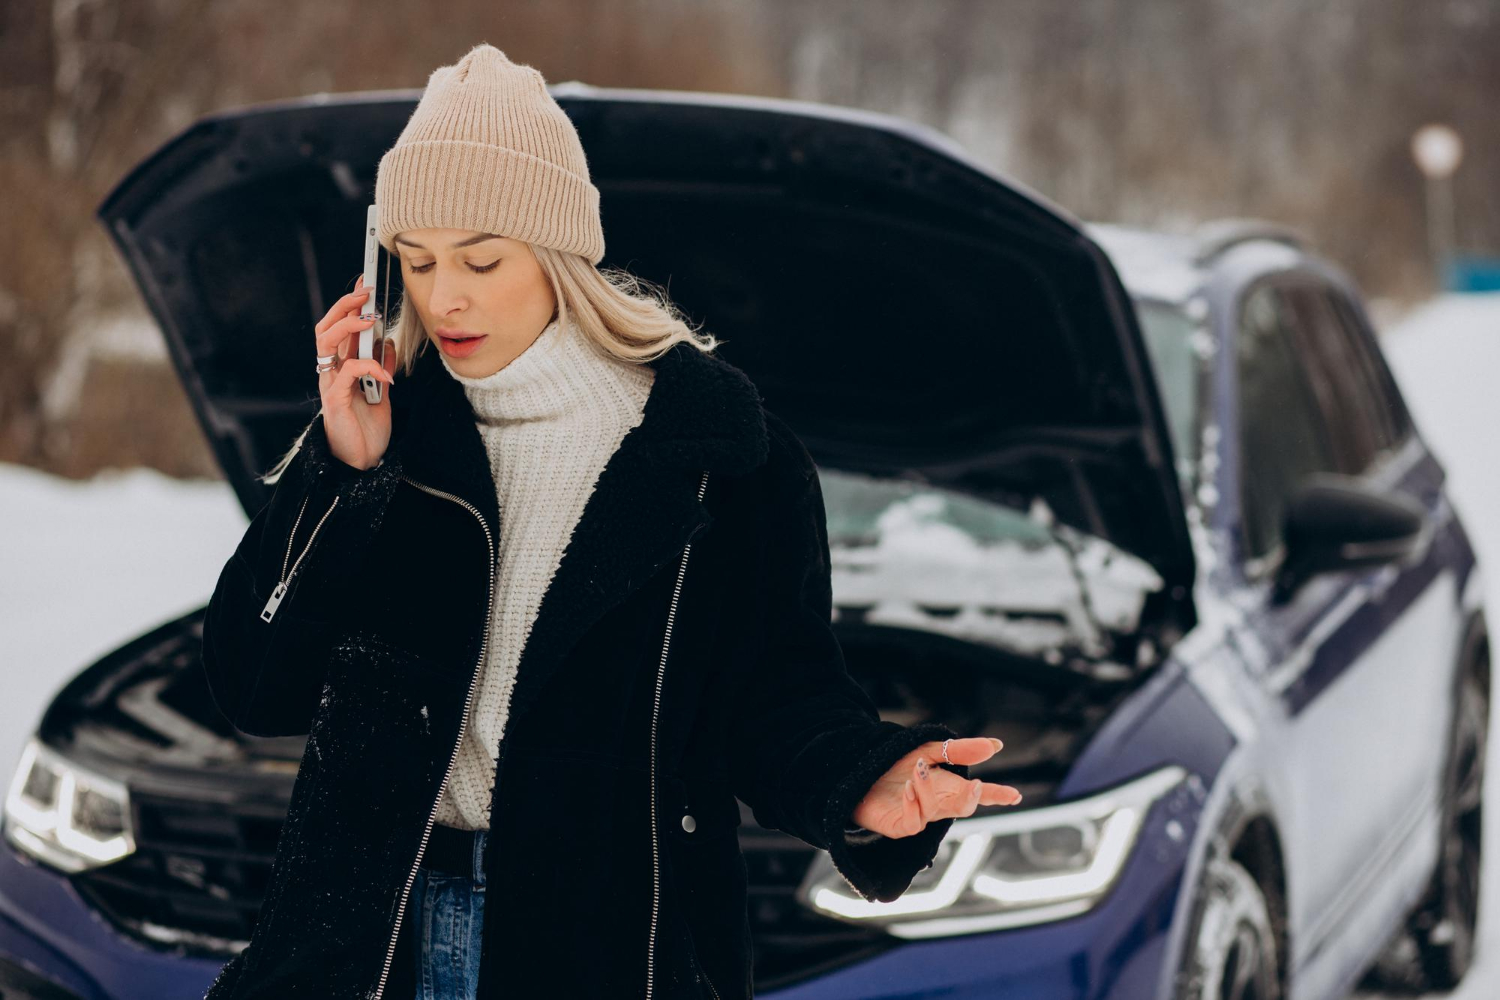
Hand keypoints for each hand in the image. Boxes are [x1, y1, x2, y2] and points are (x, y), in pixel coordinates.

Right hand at [316, 273, 397, 470]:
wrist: (363, 461)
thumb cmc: (367, 427)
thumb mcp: (381, 390)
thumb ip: (380, 366)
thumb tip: (386, 342)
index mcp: (341, 366)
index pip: (339, 327)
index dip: (350, 304)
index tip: (366, 284)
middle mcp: (330, 371)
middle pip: (326, 327)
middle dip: (344, 305)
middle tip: (366, 293)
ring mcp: (329, 383)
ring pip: (326, 342)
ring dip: (349, 325)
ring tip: (371, 319)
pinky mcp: (334, 399)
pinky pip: (348, 372)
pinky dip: (370, 367)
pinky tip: (388, 376)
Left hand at [849, 737, 1021, 838]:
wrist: (857, 773)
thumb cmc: (894, 764)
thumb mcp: (928, 749)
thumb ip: (959, 750)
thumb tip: (996, 745)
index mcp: (948, 786)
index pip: (977, 793)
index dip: (997, 794)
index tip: (1015, 795)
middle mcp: (937, 803)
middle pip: (963, 807)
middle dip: (970, 799)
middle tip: (973, 785)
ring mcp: (919, 816)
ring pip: (935, 811)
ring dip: (929, 789)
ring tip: (918, 770)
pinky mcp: (899, 826)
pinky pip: (913, 821)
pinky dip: (912, 804)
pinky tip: (907, 788)